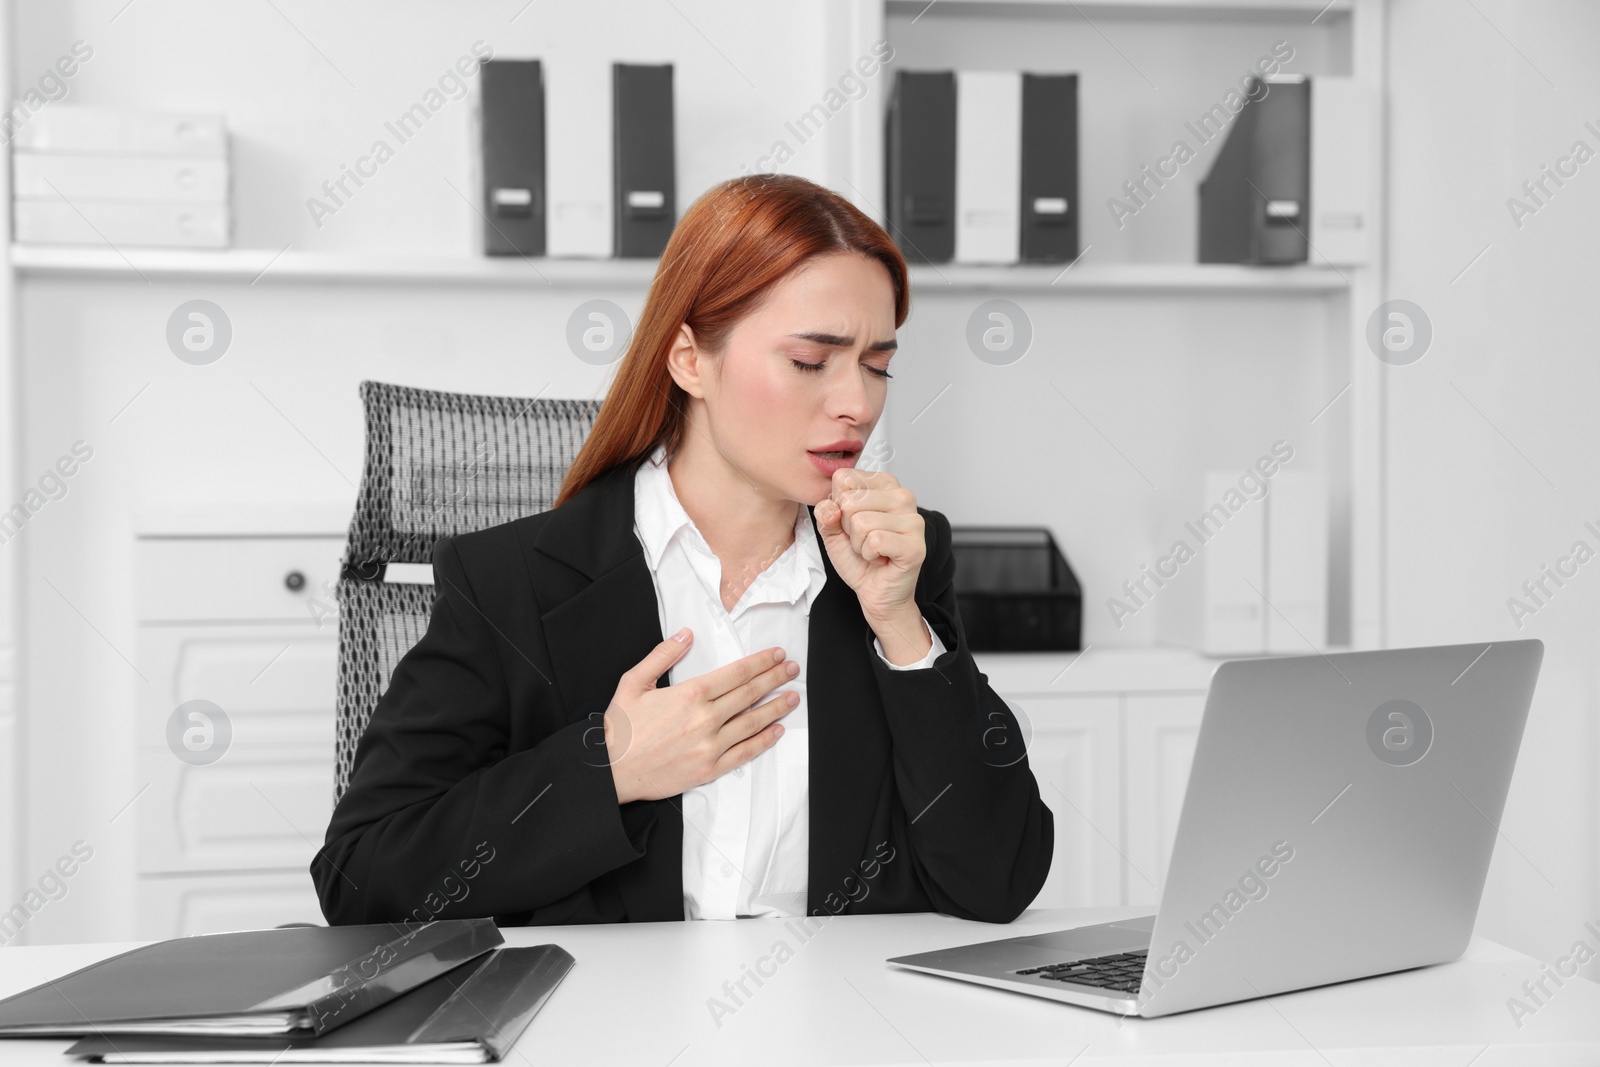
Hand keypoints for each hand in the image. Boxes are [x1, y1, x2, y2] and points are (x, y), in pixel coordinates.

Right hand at [602, 630, 800, 804]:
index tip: (777, 655)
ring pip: (752, 722)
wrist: (611, 771)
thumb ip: (662, 655)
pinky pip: (744, 752)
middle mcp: (705, 719)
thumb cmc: (621, 728)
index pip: (736, 673)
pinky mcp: (709, 768)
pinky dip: (763, 740)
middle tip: (792, 670)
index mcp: (689, 694)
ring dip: (776, 707)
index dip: (760, 662)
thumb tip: (685, 635)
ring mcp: (710, 745)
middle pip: (749, 694)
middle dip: (775, 679)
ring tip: (793, 697)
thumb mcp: (634, 682)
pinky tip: (776, 730)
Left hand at [813, 469, 925, 623]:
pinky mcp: (915, 544)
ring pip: (861, 522)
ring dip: (859, 544)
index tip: (853, 523)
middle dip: (848, 527)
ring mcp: (913, 519)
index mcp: (884, 484)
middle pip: (850, 500)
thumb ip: (825, 512)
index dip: (838, 506)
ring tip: (873, 550)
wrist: (875, 591)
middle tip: (864, 540)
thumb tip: (831, 508)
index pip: (843, 478)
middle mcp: (903, 495)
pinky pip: (875, 541)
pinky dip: (869, 555)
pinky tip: (882, 558)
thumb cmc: (858, 558)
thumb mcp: (832, 529)